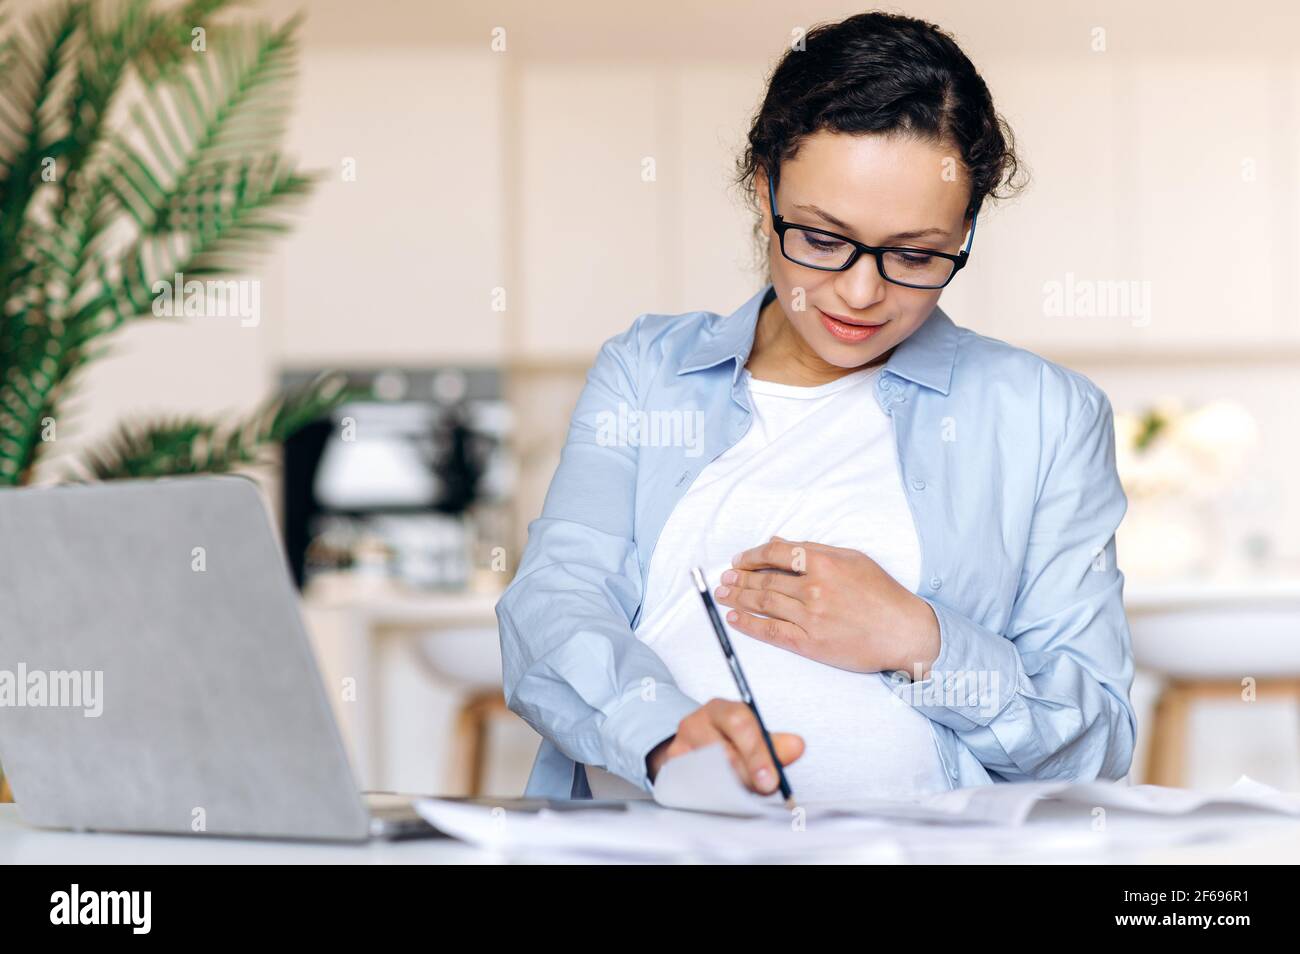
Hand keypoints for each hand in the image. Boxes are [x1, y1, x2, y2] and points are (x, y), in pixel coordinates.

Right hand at [645, 699, 803, 793]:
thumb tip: (796, 746)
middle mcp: (695, 723)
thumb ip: (774, 744)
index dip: (757, 752)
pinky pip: (694, 788)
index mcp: (720, 709)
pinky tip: (725, 798)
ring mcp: (678, 748)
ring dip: (732, 787)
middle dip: (748, 775)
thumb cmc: (727, 740)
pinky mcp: (671, 771)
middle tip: (764, 788)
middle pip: (723, 753)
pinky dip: (713, 796)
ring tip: (745, 792)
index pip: (739, 722)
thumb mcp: (752, 736)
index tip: (771, 780)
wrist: (693, 748)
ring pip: (708, 773)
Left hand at [714, 535, 940, 676]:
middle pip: (765, 580)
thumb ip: (813, 549)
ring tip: (723, 595)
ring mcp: (810, 617)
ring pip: (764, 604)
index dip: (751, 555)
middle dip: (740, 579)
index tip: (739, 560)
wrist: (904, 631)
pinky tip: (734, 619)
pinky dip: (749, 625)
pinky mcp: (810, 643)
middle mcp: (814, 588)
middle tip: (724, 579)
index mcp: (824, 562)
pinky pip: (771, 632)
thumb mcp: (852, 559)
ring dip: (738, 598)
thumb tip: (777, 541)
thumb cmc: (881, 592)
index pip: (775, 553)